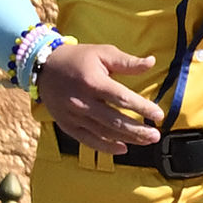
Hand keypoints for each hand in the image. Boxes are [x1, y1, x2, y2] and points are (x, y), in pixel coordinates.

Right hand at [38, 42, 163, 151]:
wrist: (43, 67)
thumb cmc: (78, 58)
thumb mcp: (102, 53)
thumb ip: (127, 62)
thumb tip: (152, 62)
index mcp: (93, 82)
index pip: (122, 98)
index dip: (142, 107)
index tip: (158, 115)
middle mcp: (82, 102)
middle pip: (114, 120)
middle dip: (137, 130)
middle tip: (156, 135)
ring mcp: (73, 116)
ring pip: (104, 132)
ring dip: (127, 139)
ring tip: (146, 141)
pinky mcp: (66, 125)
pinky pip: (87, 140)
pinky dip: (105, 147)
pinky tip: (122, 149)